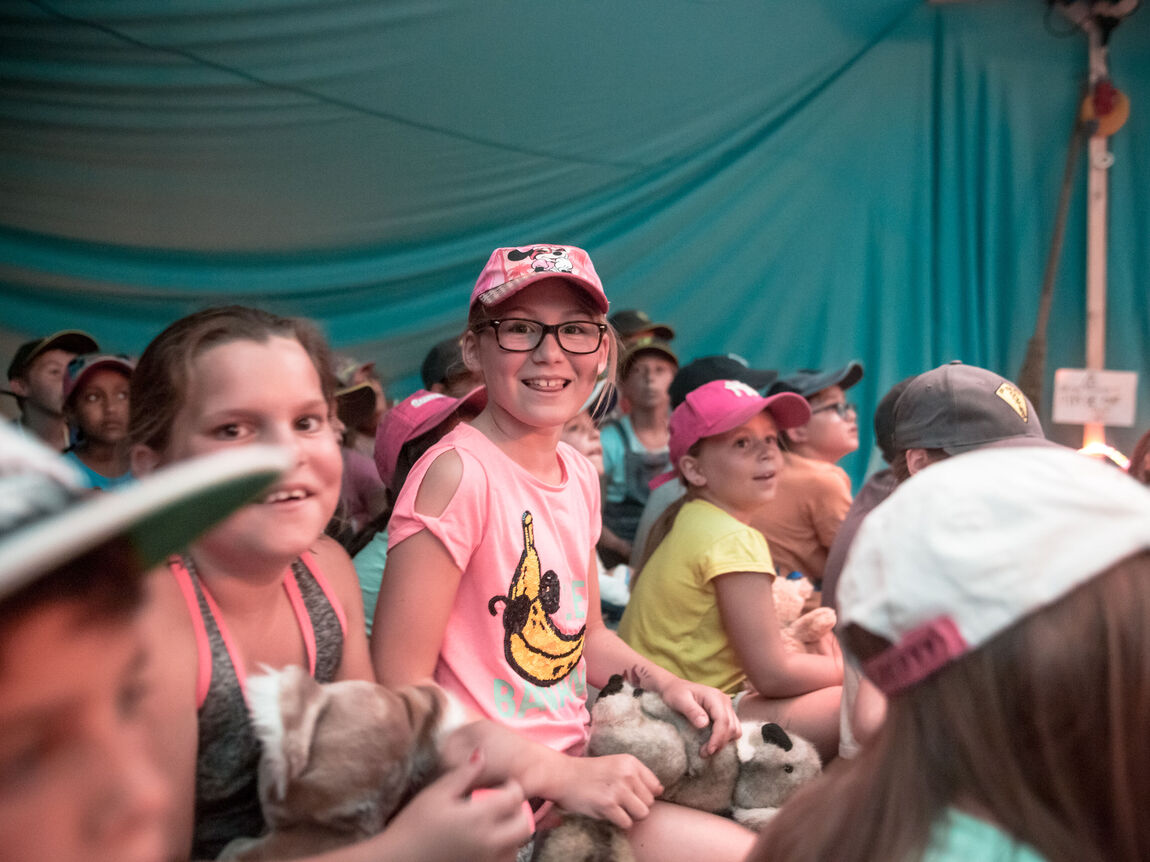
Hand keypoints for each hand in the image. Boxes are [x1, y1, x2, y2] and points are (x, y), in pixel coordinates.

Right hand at [384, 750, 532, 861]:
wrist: (399, 859)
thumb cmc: (414, 825)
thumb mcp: (436, 793)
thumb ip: (462, 774)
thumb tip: (481, 755)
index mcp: (479, 817)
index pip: (515, 797)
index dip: (512, 786)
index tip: (502, 783)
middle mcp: (488, 841)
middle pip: (524, 825)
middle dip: (518, 810)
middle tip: (502, 803)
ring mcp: (486, 859)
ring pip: (516, 846)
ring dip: (512, 832)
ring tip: (493, 823)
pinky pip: (504, 861)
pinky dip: (503, 851)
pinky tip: (486, 842)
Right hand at [551, 752, 661, 828]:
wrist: (562, 775)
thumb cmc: (589, 772)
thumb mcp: (615, 764)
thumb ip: (636, 776)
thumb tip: (660, 791)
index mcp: (630, 762)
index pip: (656, 786)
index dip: (644, 795)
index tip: (630, 795)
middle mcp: (627, 773)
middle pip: (650, 802)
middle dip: (636, 806)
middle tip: (618, 802)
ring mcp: (618, 789)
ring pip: (642, 814)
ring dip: (630, 815)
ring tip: (615, 808)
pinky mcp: (608, 805)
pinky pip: (627, 823)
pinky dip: (618, 822)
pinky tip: (606, 812)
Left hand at [655, 677, 739, 756]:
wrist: (675, 687)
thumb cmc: (675, 693)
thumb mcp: (679, 700)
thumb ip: (691, 711)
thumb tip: (704, 724)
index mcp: (715, 697)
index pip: (723, 720)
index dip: (718, 738)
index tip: (709, 751)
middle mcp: (724, 701)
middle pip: (732, 727)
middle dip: (720, 743)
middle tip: (703, 753)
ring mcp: (726, 707)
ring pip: (735, 730)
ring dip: (724, 742)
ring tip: (707, 749)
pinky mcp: (725, 714)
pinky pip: (731, 729)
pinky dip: (724, 739)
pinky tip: (711, 743)